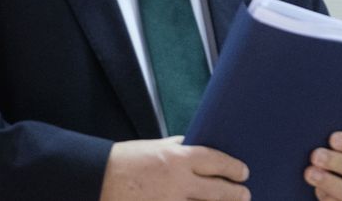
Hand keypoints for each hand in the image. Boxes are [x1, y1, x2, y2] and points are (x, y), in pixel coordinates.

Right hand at [99, 136, 249, 199]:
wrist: (97, 178)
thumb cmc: (126, 160)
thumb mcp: (156, 146)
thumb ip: (179, 148)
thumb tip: (199, 146)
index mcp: (177, 158)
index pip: (215, 162)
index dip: (233, 168)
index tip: (243, 172)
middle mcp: (177, 183)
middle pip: (217, 191)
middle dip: (235, 194)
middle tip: (244, 194)